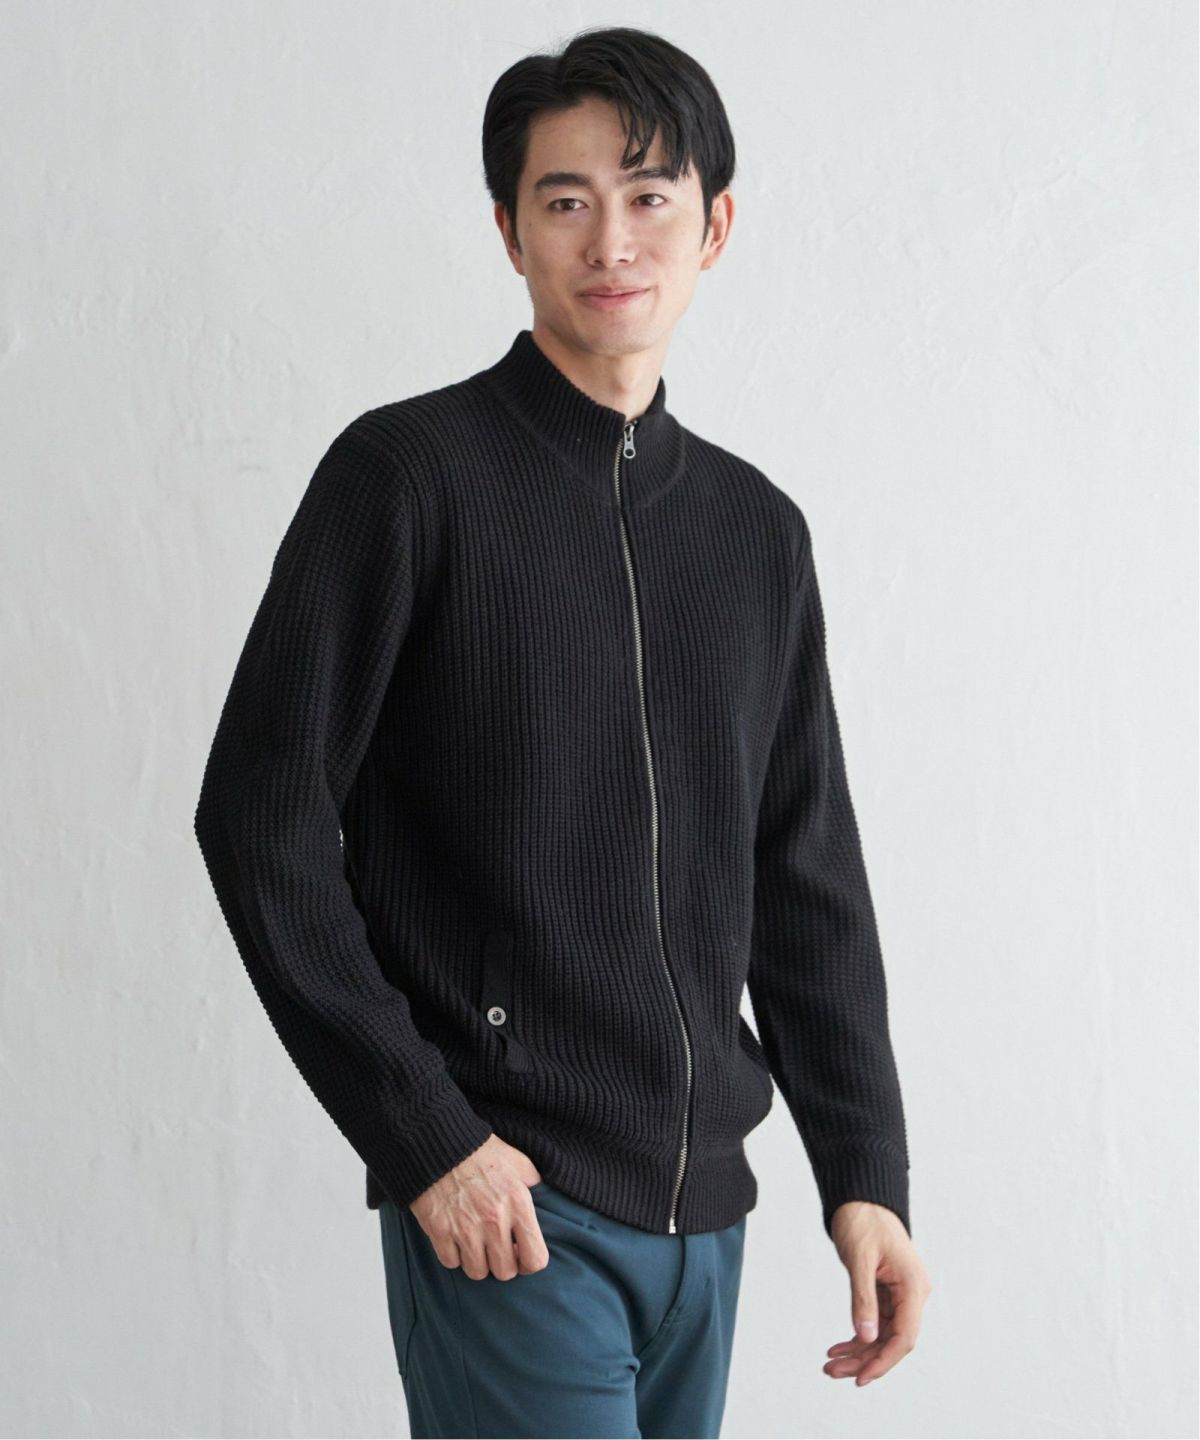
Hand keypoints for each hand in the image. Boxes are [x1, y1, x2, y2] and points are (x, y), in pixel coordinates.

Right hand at [409, 1134, 548, 1281]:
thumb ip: (534, 1184)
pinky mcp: (439, 1231)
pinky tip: (455, 1237)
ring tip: (475, 1243)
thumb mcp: (518, 1162)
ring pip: (477, 1272)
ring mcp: (465, 1228)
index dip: (529, 1262)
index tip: (520, 1254)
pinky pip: (450, 1263)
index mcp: (518, 1205)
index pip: (535, 1259)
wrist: (440, 1143)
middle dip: (502, 1263)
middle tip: (495, 1248)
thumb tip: (548, 1198)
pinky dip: (453, 1255)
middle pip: (505, 1272)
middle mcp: (494, 1221)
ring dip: (477, 1261)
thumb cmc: (482, 1152)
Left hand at [824, 1202, 931, 1385]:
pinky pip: (876, 1323)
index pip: (904, 1337)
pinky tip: (839, 1346)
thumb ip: (863, 1299)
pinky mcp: (889, 1292)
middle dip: (864, 1360)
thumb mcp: (859, 1259)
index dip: (883, 1362)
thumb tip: (865, 1337)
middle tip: (831, 1371)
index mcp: (913, 1286)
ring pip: (883, 1335)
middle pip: (893, 1341)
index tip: (860, 1378)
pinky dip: (859, 1336)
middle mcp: (912, 1293)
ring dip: (859, 1352)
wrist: (861, 1197)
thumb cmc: (863, 1220)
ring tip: (830, 1364)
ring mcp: (901, 1294)